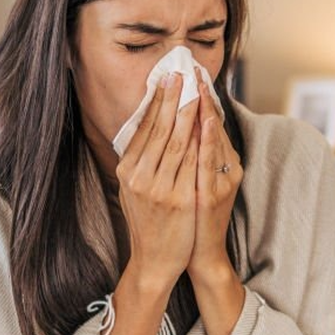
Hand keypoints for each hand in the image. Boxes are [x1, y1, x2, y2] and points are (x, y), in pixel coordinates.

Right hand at [116, 72, 200, 292]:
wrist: (154, 261)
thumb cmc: (147, 223)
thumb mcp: (132, 190)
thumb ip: (137, 162)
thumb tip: (144, 129)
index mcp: (128, 172)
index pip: (143, 129)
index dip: (155, 102)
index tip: (164, 80)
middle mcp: (140, 177)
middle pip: (159, 129)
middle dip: (171, 98)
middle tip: (180, 73)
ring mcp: (160, 189)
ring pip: (177, 141)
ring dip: (188, 111)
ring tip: (195, 89)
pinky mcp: (180, 200)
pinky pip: (193, 162)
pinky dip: (200, 139)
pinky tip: (207, 121)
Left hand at [188, 76, 242, 282]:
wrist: (198, 255)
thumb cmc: (192, 217)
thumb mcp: (194, 181)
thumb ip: (192, 155)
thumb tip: (179, 126)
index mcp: (222, 163)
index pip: (212, 124)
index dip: (204, 97)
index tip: (193, 72)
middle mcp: (227, 169)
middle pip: (215, 127)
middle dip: (204, 96)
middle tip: (195, 68)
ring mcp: (222, 181)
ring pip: (214, 140)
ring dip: (207, 110)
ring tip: (201, 85)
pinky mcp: (214, 194)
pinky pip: (210, 161)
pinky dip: (209, 139)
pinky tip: (205, 120)